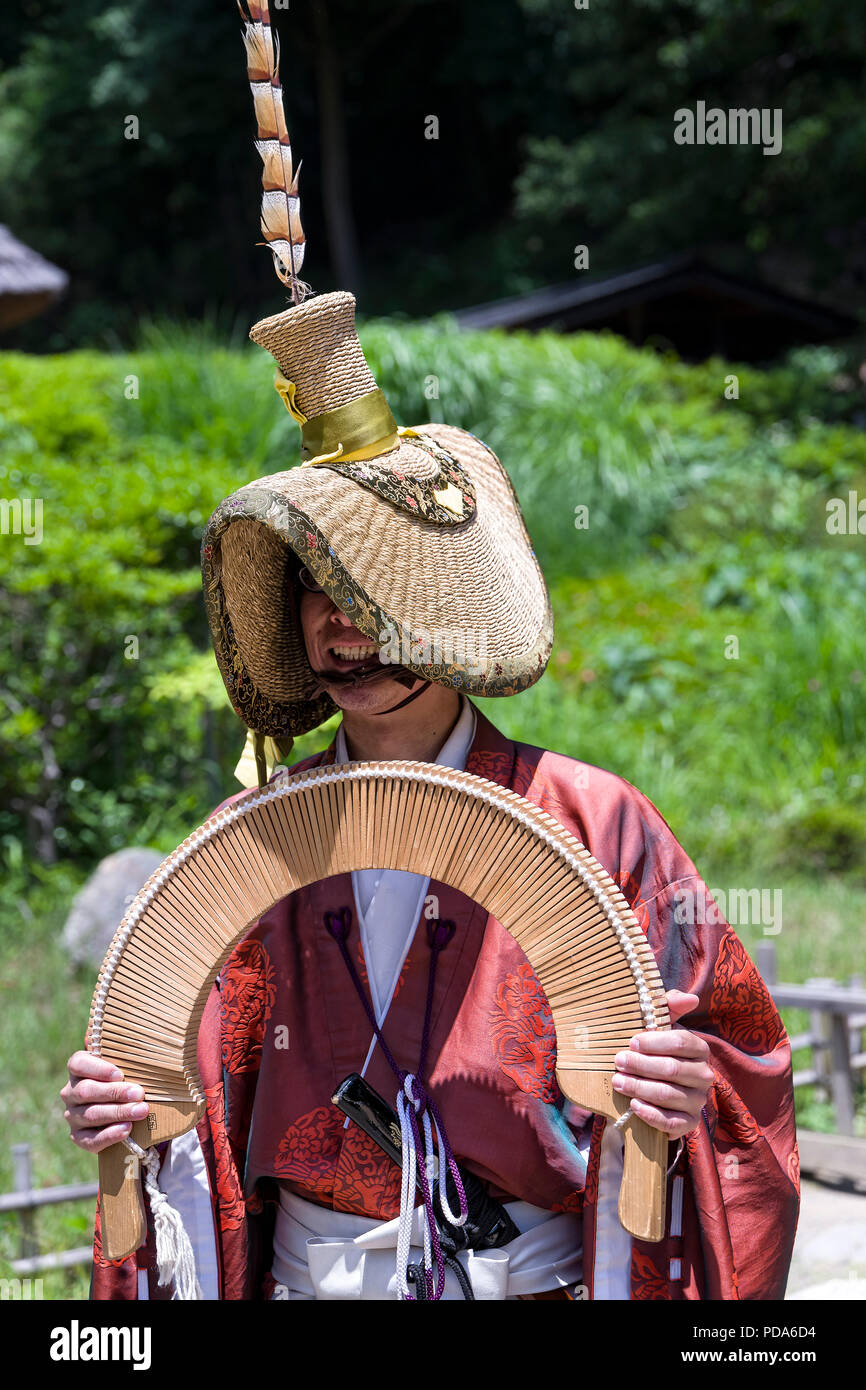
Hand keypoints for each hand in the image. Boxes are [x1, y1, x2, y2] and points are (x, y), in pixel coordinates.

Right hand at [61, 1051, 149, 1152]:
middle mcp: (71, 1092)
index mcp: (78, 1069)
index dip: (98, 1069)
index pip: (78, 1064)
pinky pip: (90, 1139)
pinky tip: (127, 1129)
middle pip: (86, 1091)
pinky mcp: (79, 1137)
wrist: (126, 1108)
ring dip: (117, 1113)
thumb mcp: (127, 1064)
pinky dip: (109, 1135)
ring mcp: (73, 1115)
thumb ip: (130, 1055)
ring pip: (90, 1114)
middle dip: (115, 1093)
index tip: (120, 1074)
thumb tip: (148, 1041)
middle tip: (139, 1094)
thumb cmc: (128, 1078)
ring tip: (141, 1111)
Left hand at [611, 990, 712, 1139]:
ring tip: (618, 1081)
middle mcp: (704, 1075)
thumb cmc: (654, 1052)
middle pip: (672, 1069)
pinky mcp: (689, 1123)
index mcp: (699, 1049)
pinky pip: (672, 1122)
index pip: (681, 1042)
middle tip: (618, 1061)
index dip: (654, 1042)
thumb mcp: (660, 1027)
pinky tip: (634, 1106)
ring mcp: (698, 1101)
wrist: (650, 1089)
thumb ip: (669, 1007)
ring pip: (669, 1095)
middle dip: (641, 1065)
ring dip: (640, 1088)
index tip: (631, 1042)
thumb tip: (692, 998)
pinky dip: (651, 1114)